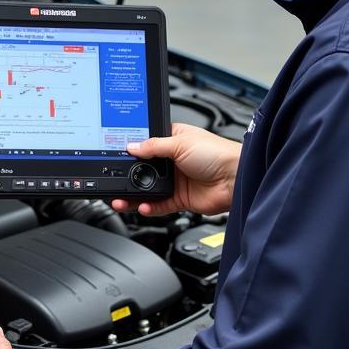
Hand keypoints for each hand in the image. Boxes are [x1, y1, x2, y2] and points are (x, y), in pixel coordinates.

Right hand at [111, 122, 240, 216]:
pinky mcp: (179, 199)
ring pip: (147, 190)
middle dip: (127, 177)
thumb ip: (153, 146)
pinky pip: (158, 205)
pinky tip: (142, 206)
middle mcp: (171, 160)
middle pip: (142, 169)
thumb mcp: (180, 143)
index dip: (130, 150)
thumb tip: (131, 146)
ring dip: (133, 195)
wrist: (237, 178)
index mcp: (172, 140)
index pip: (144, 144)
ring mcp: (175, 180)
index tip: (115, 156)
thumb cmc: (218, 153)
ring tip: (120, 199)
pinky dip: (149, 207)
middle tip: (112, 182)